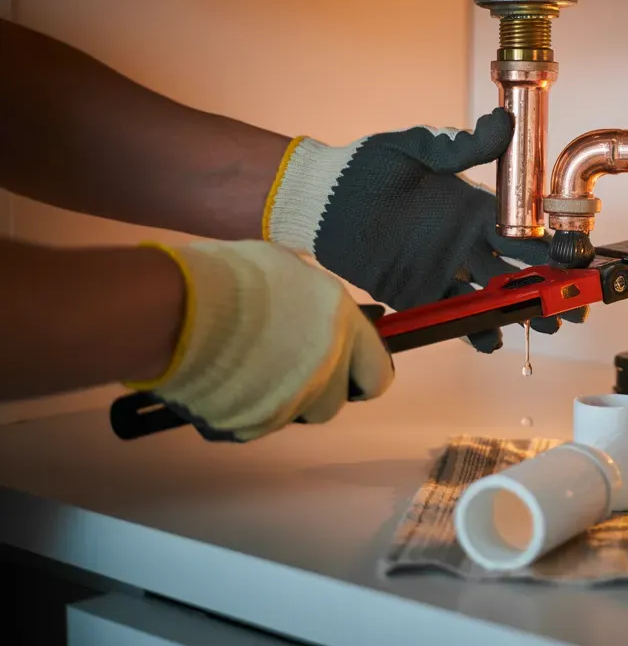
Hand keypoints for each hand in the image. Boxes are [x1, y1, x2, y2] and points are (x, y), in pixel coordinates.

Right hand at [129, 241, 392, 441]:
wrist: (180, 310)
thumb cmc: (236, 277)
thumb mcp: (291, 271)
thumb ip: (314, 302)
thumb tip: (316, 313)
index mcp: (344, 328)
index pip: (378, 375)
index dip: (363, 374)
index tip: (348, 370)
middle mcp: (326, 370)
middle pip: (334, 402)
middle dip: (317, 391)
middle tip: (287, 366)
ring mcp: (291, 402)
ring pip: (298, 415)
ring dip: (285, 401)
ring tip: (253, 372)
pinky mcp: (254, 425)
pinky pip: (260, 423)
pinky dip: (249, 409)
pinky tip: (228, 383)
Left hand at [263, 108, 585, 351]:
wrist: (323, 199)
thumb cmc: (368, 167)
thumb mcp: (417, 148)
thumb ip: (459, 146)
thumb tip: (501, 123)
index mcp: (472, 208)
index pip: (522, 231)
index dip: (551, 247)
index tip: (576, 260)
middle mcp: (465, 242)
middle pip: (518, 271)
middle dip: (549, 287)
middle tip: (576, 304)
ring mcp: (443, 269)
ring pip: (493, 297)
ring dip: (521, 312)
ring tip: (547, 326)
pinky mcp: (417, 292)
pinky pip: (452, 316)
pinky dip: (473, 330)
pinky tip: (492, 339)